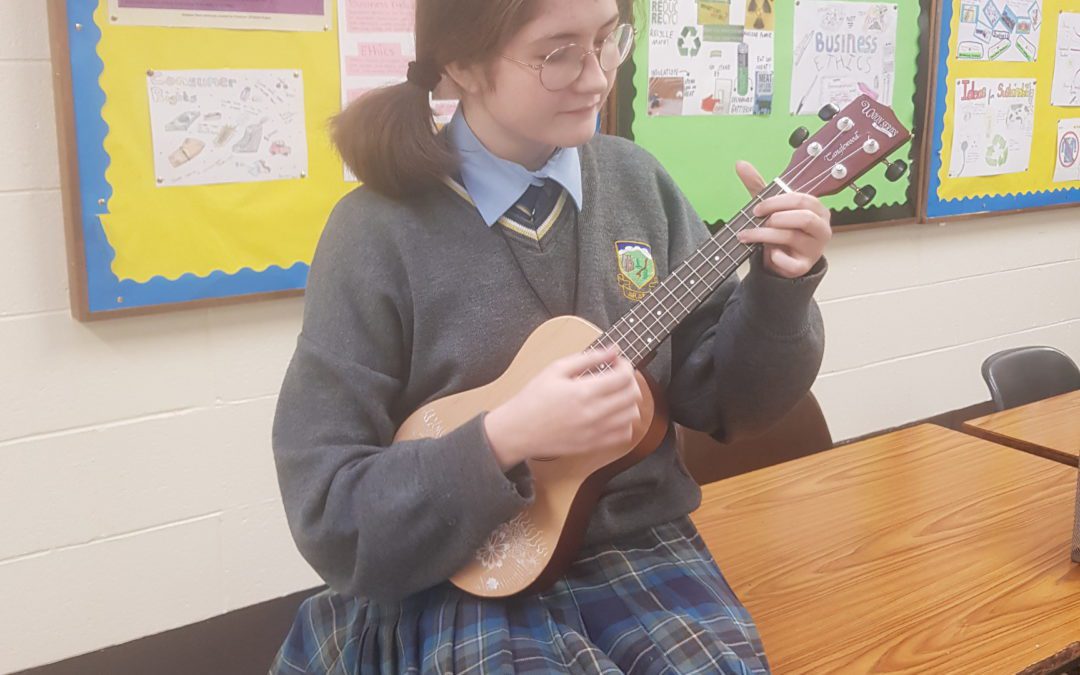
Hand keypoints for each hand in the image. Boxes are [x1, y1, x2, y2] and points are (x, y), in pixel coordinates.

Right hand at [483, 345, 642, 470]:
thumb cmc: (534, 398)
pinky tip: (612, 414)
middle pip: (633, 395)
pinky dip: (625, 422)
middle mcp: (594, 413)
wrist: (519, 430)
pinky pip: (624, 434)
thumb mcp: (556, 369)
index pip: (624, 377)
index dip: (626, 365)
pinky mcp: (594, 444)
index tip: (618, 362)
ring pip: (632, 415)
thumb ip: (588, 357)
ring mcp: (596, 432)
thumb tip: (613, 349)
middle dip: (630, 380)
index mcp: (584, 391)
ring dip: (629, 401)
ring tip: (615, 394)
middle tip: (618, 376)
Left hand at [733, 161, 831, 278]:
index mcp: (817, 209)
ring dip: (765, 235)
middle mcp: (821, 228)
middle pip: (804, 217)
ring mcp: (815, 249)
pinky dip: (776, 258)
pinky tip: (768, 254)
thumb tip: (740, 164)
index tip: (757, 208)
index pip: (803, 199)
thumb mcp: (769, 205)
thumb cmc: (780, 228)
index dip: (777, 202)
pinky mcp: (804, 267)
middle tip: (754, 219)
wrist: (782, 258)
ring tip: (748, 235)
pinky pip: (792, 263)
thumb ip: (757, 184)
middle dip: (774, 217)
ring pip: (793, 237)